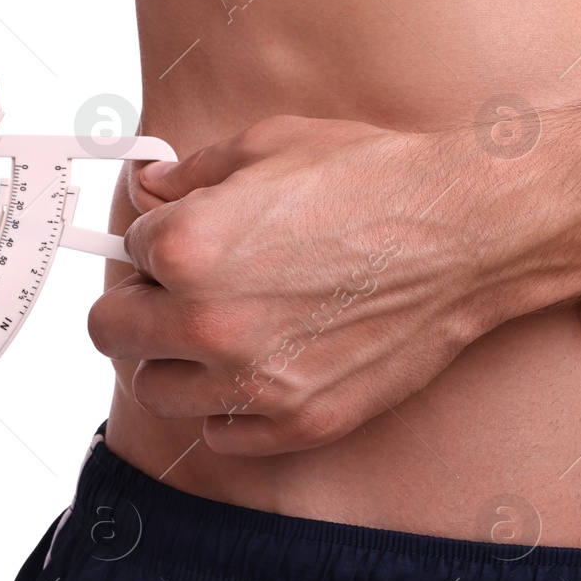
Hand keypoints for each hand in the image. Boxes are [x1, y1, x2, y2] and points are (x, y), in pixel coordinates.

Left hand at [87, 114, 541, 454]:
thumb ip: (192, 174)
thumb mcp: (271, 146)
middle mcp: (209, 322)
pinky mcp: (299, 421)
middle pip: (113, 333)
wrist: (468, 231)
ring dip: (174, 361)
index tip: (183, 241)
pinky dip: (226, 407)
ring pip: (157, 391)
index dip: (155, 243)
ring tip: (220, 331)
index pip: (125, 255)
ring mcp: (254, 381)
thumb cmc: (374, 178)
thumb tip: (146, 189)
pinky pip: (219, 433)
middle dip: (138, 305)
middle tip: (178, 291)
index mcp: (188, 248)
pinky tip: (258, 367)